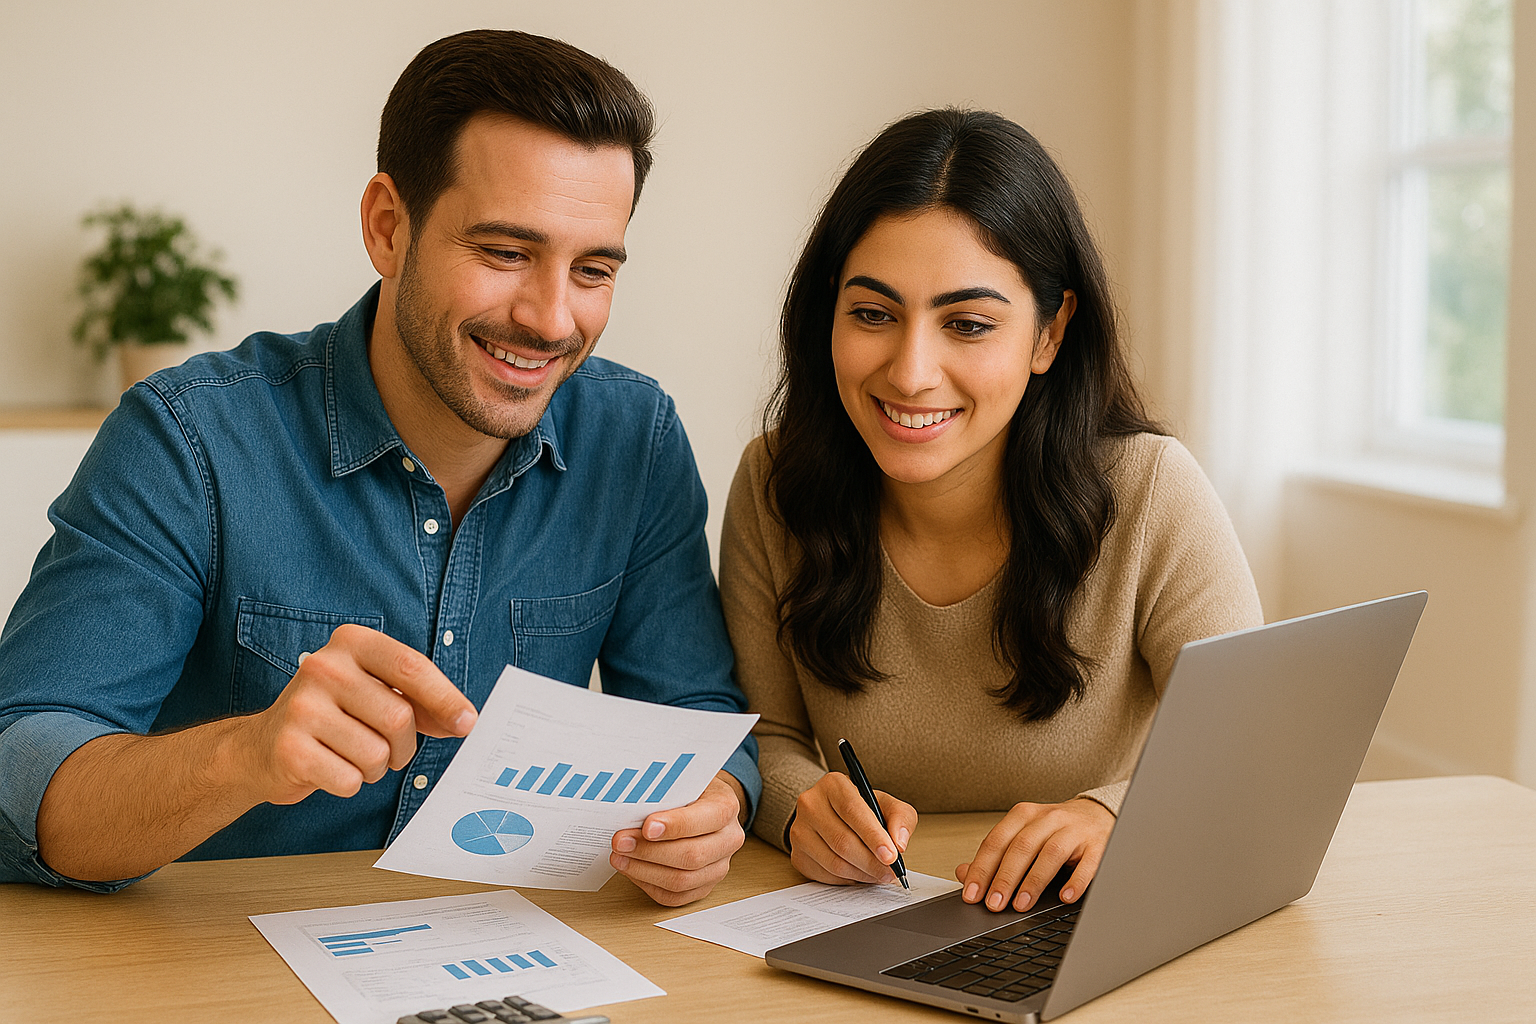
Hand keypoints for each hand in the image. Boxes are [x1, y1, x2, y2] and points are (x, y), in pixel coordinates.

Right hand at [234, 624, 476, 805]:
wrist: (261, 747)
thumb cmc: (333, 716)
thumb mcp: (375, 693)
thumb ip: (420, 702)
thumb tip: (462, 720)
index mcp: (351, 642)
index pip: (411, 666)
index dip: (445, 698)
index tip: (467, 723)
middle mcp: (323, 667)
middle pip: (399, 718)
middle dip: (404, 746)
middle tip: (389, 750)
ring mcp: (302, 707)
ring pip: (377, 754)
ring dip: (377, 767)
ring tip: (353, 755)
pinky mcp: (290, 748)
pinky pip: (350, 779)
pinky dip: (351, 783)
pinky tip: (330, 768)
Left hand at [609, 771, 745, 905]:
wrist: (705, 803)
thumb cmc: (690, 790)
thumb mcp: (683, 780)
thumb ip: (665, 792)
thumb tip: (632, 805)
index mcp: (726, 807)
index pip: (704, 821)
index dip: (675, 826)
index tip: (646, 827)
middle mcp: (728, 840)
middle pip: (691, 856)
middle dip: (649, 851)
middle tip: (621, 842)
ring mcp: (718, 867)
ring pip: (682, 881)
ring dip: (644, 870)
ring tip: (620, 857)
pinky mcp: (705, 886)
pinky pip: (675, 897)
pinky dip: (649, 884)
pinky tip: (632, 869)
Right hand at [787, 772, 916, 885]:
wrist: (833, 815)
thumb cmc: (862, 809)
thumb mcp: (886, 804)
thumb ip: (901, 818)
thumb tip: (899, 843)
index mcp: (833, 785)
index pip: (852, 811)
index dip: (873, 836)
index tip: (891, 855)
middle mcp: (810, 805)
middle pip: (842, 841)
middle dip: (872, 862)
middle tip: (891, 873)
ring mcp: (800, 832)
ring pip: (834, 863)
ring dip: (863, 875)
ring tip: (879, 875)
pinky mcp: (798, 856)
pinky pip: (826, 876)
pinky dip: (849, 880)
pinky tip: (861, 874)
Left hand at [956, 798, 1113, 912]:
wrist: (1097, 815)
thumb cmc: (1054, 831)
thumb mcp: (1022, 835)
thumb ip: (994, 854)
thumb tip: (963, 873)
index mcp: (1023, 815)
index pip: (997, 841)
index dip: (982, 869)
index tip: (972, 894)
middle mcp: (1047, 819)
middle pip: (1021, 847)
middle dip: (1004, 878)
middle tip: (993, 904)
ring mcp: (1074, 830)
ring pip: (1050, 853)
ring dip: (1033, 881)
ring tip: (1021, 905)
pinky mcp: (1097, 845)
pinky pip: (1087, 863)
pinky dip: (1076, 881)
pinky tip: (1064, 896)